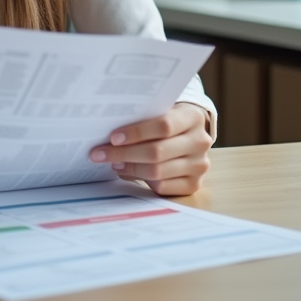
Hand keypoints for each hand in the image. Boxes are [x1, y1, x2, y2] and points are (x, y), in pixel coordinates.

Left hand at [88, 102, 211, 195]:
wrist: (191, 136)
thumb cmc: (169, 122)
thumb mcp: (162, 113)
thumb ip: (143, 120)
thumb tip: (110, 137)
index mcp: (193, 117)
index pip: (164, 126)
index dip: (137, 132)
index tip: (113, 137)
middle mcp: (200, 142)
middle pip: (157, 151)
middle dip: (124, 153)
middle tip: (100, 153)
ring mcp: (199, 165)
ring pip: (157, 171)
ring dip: (130, 168)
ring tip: (113, 162)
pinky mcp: (194, 184)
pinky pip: (162, 187)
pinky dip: (141, 180)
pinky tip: (128, 172)